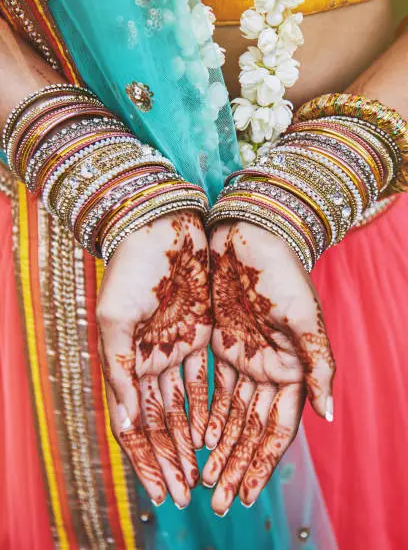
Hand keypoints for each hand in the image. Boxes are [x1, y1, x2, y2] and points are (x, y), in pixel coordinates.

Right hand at [97, 211, 211, 508]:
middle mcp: (150, 360)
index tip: (159, 491)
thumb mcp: (117, 320)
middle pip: (162, 421)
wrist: (161, 228)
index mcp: (126, 361)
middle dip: (172, 458)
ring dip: (192, 439)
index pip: (135, 423)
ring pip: (185, 406)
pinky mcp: (201, 333)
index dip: (147, 459)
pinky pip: (206, 378)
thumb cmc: (132, 269)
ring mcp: (176, 348)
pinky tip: (215, 431)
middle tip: (186, 494)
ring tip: (203, 472)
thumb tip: (127, 424)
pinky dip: (209, 406)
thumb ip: (121, 372)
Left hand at [202, 221, 334, 515]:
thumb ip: (318, 367)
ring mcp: (244, 356)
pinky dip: (205, 412)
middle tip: (217, 500)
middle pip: (250, 427)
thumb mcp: (304, 318)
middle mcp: (269, 367)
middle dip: (236, 463)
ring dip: (219, 445)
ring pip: (230, 412)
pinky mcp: (221, 342)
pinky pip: (211, 386)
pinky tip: (196, 435)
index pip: (276, 426)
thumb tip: (327, 415)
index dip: (261, 462)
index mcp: (293, 366)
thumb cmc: (281, 271)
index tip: (244, 494)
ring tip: (203, 476)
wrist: (248, 234)